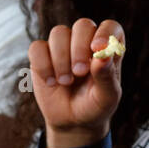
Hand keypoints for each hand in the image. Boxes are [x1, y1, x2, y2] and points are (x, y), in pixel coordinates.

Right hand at [29, 18, 124, 147]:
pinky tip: (51, 82)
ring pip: (58, 33)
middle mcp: (86, 42)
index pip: (111, 27)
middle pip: (82, 25)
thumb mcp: (106, 97)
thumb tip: (102, 56)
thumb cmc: (95, 106)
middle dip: (79, 48)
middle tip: (79, 72)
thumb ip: (107, 76)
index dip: (105, 34)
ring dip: (61, 59)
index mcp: (109, 48)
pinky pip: (37, 47)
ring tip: (65, 82)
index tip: (97, 49)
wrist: (73, 122)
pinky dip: (43, 64)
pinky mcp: (42, 55)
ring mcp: (63, 46)